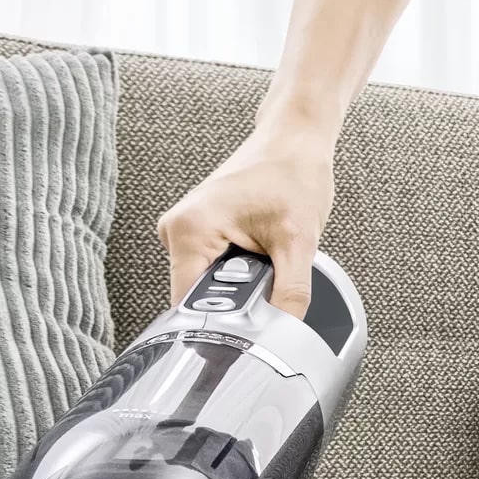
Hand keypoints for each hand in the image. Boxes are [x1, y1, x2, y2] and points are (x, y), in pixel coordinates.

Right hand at [157, 124, 334, 318]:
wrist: (294, 140)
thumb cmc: (293, 173)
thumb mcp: (300, 242)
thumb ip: (289, 294)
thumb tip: (281, 333)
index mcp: (190, 229)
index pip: (188, 306)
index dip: (217, 329)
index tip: (243, 338)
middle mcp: (178, 229)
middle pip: (196, 299)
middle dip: (232, 306)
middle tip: (266, 285)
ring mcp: (184, 230)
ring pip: (206, 287)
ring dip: (236, 288)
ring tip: (264, 261)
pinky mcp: (197, 232)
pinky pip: (211, 270)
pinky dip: (237, 273)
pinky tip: (257, 254)